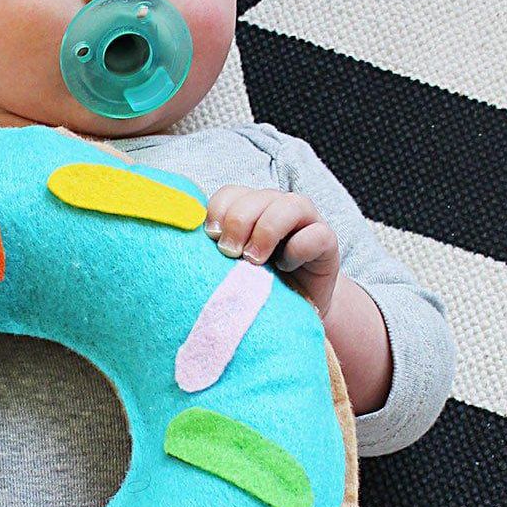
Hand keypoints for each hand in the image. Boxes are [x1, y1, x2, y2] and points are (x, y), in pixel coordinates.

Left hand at [204, 184, 340, 319]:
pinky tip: (285, 266)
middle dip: (238, 222)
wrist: (295, 313)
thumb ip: (213, 252)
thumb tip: (179, 248)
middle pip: (256, 196)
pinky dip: (298, 248)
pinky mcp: (327, 243)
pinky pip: (317, 234)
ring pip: (289, 205)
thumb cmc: (256, 288)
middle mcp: (277, 209)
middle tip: (229, 253)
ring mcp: (305, 223)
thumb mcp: (229, 269)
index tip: (209, 238)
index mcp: (250, 211)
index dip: (217, 210)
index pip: (230, 193)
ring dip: (266, 231)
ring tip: (253, 260)